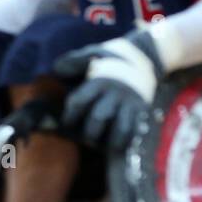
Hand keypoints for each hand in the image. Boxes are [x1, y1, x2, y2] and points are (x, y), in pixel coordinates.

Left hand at [53, 29, 162, 151]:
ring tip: (100, 146)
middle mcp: (115, 93)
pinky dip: (124, 142)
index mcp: (99, 80)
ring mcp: (130, 103)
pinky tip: (115, 147)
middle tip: (85, 137)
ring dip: (108, 142)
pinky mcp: (141, 110)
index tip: (67, 123)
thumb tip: (57, 70)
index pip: (79, 102)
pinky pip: (134, 132)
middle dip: (88, 132)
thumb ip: (73, 61)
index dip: (70, 116)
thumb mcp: (92, 53)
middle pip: (98, 117)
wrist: (145, 55)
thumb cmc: (110, 58)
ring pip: (120, 129)